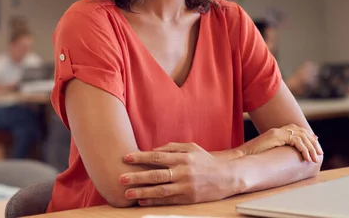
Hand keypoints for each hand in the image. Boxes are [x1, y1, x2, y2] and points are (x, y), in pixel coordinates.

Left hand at [119, 142, 238, 206]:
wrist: (228, 176)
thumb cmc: (205, 160)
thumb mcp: (191, 148)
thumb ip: (171, 147)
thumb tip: (152, 151)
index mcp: (182, 157)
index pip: (156, 157)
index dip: (140, 157)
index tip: (126, 158)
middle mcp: (183, 172)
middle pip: (156, 175)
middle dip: (137, 176)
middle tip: (121, 177)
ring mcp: (186, 186)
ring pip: (160, 190)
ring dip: (142, 192)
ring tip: (127, 193)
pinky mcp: (189, 198)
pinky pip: (169, 201)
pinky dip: (154, 201)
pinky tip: (142, 201)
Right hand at [239, 124, 322, 162]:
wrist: (243, 155)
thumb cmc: (254, 156)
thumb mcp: (269, 151)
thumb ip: (280, 149)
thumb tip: (290, 154)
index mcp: (277, 132)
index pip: (297, 129)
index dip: (308, 135)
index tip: (316, 142)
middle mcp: (279, 130)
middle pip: (302, 132)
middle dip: (313, 142)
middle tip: (319, 153)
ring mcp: (278, 132)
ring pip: (301, 137)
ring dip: (310, 148)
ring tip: (315, 159)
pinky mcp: (277, 136)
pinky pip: (296, 141)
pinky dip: (304, 149)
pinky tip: (306, 157)